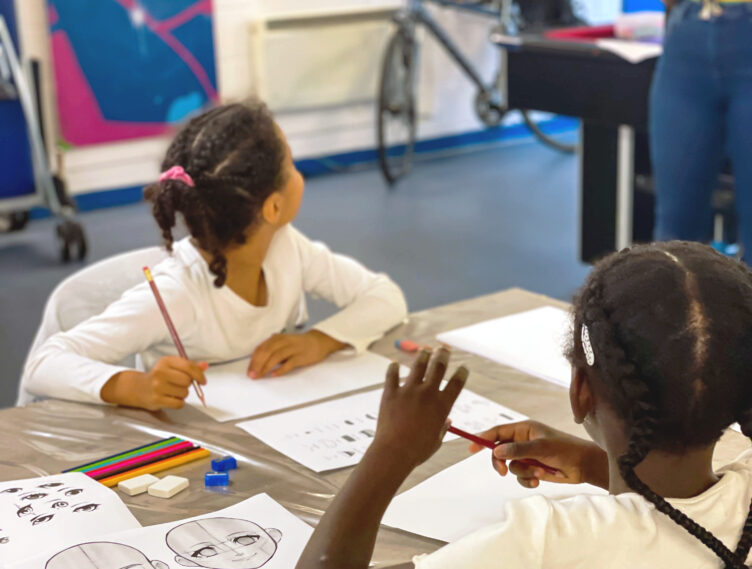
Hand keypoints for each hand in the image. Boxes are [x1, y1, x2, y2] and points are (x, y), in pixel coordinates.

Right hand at [102, 356, 206, 410]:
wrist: (138, 388)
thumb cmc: (159, 376)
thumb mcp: (173, 367)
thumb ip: (190, 366)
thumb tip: (205, 366)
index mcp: (166, 361)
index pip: (188, 366)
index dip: (199, 374)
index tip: (203, 380)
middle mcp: (160, 372)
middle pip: (187, 380)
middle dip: (188, 384)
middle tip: (181, 385)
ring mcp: (157, 387)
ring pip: (184, 392)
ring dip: (183, 394)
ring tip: (174, 391)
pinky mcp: (157, 399)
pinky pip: (178, 403)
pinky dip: (179, 403)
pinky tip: (172, 399)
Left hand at [248, 330, 345, 378]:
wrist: (318, 342)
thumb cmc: (298, 345)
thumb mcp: (283, 344)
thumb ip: (271, 350)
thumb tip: (256, 363)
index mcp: (277, 338)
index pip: (261, 348)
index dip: (254, 360)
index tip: (249, 371)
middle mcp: (284, 341)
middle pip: (267, 352)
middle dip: (257, 364)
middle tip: (252, 375)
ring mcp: (293, 348)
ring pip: (276, 357)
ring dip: (266, 367)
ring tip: (260, 376)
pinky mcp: (301, 356)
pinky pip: (289, 363)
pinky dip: (280, 369)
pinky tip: (273, 375)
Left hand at [371, 348, 467, 469]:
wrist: (394, 452)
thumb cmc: (417, 451)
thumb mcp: (436, 440)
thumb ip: (443, 428)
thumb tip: (447, 421)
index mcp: (442, 405)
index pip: (456, 383)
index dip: (462, 373)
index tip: (463, 367)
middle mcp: (427, 394)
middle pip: (438, 367)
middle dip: (443, 355)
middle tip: (444, 349)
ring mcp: (408, 391)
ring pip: (418, 366)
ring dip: (423, 356)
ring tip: (425, 350)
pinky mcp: (391, 393)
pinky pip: (392, 375)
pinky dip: (393, 368)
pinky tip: (394, 363)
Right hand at [469, 420, 608, 488]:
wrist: (584, 466)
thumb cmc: (565, 449)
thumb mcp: (541, 447)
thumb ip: (518, 449)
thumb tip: (497, 450)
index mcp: (524, 429)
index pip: (498, 431)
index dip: (483, 438)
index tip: (470, 447)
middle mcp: (523, 441)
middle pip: (500, 451)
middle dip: (501, 462)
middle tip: (501, 471)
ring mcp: (528, 456)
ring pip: (511, 466)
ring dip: (523, 471)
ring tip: (539, 472)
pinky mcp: (533, 469)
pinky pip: (520, 476)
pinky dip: (527, 479)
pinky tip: (539, 479)